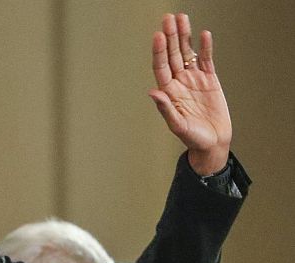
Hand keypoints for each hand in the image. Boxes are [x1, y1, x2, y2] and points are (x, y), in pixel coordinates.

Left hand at [149, 13, 231, 174]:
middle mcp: (179, 82)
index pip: (161, 67)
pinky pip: (206, 60)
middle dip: (171, 36)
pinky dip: (205, 48)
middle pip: (173, 55)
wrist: (212, 143)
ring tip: (182, 18)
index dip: (160, 51)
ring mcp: (194, 79)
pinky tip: (204, 35)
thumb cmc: (192, 138)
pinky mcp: (210, 80)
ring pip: (188, 53)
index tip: (158, 36)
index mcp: (168, 92)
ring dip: (185, 36)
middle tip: (168, 18)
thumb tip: (153, 92)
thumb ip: (165, 109)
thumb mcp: (177, 125)